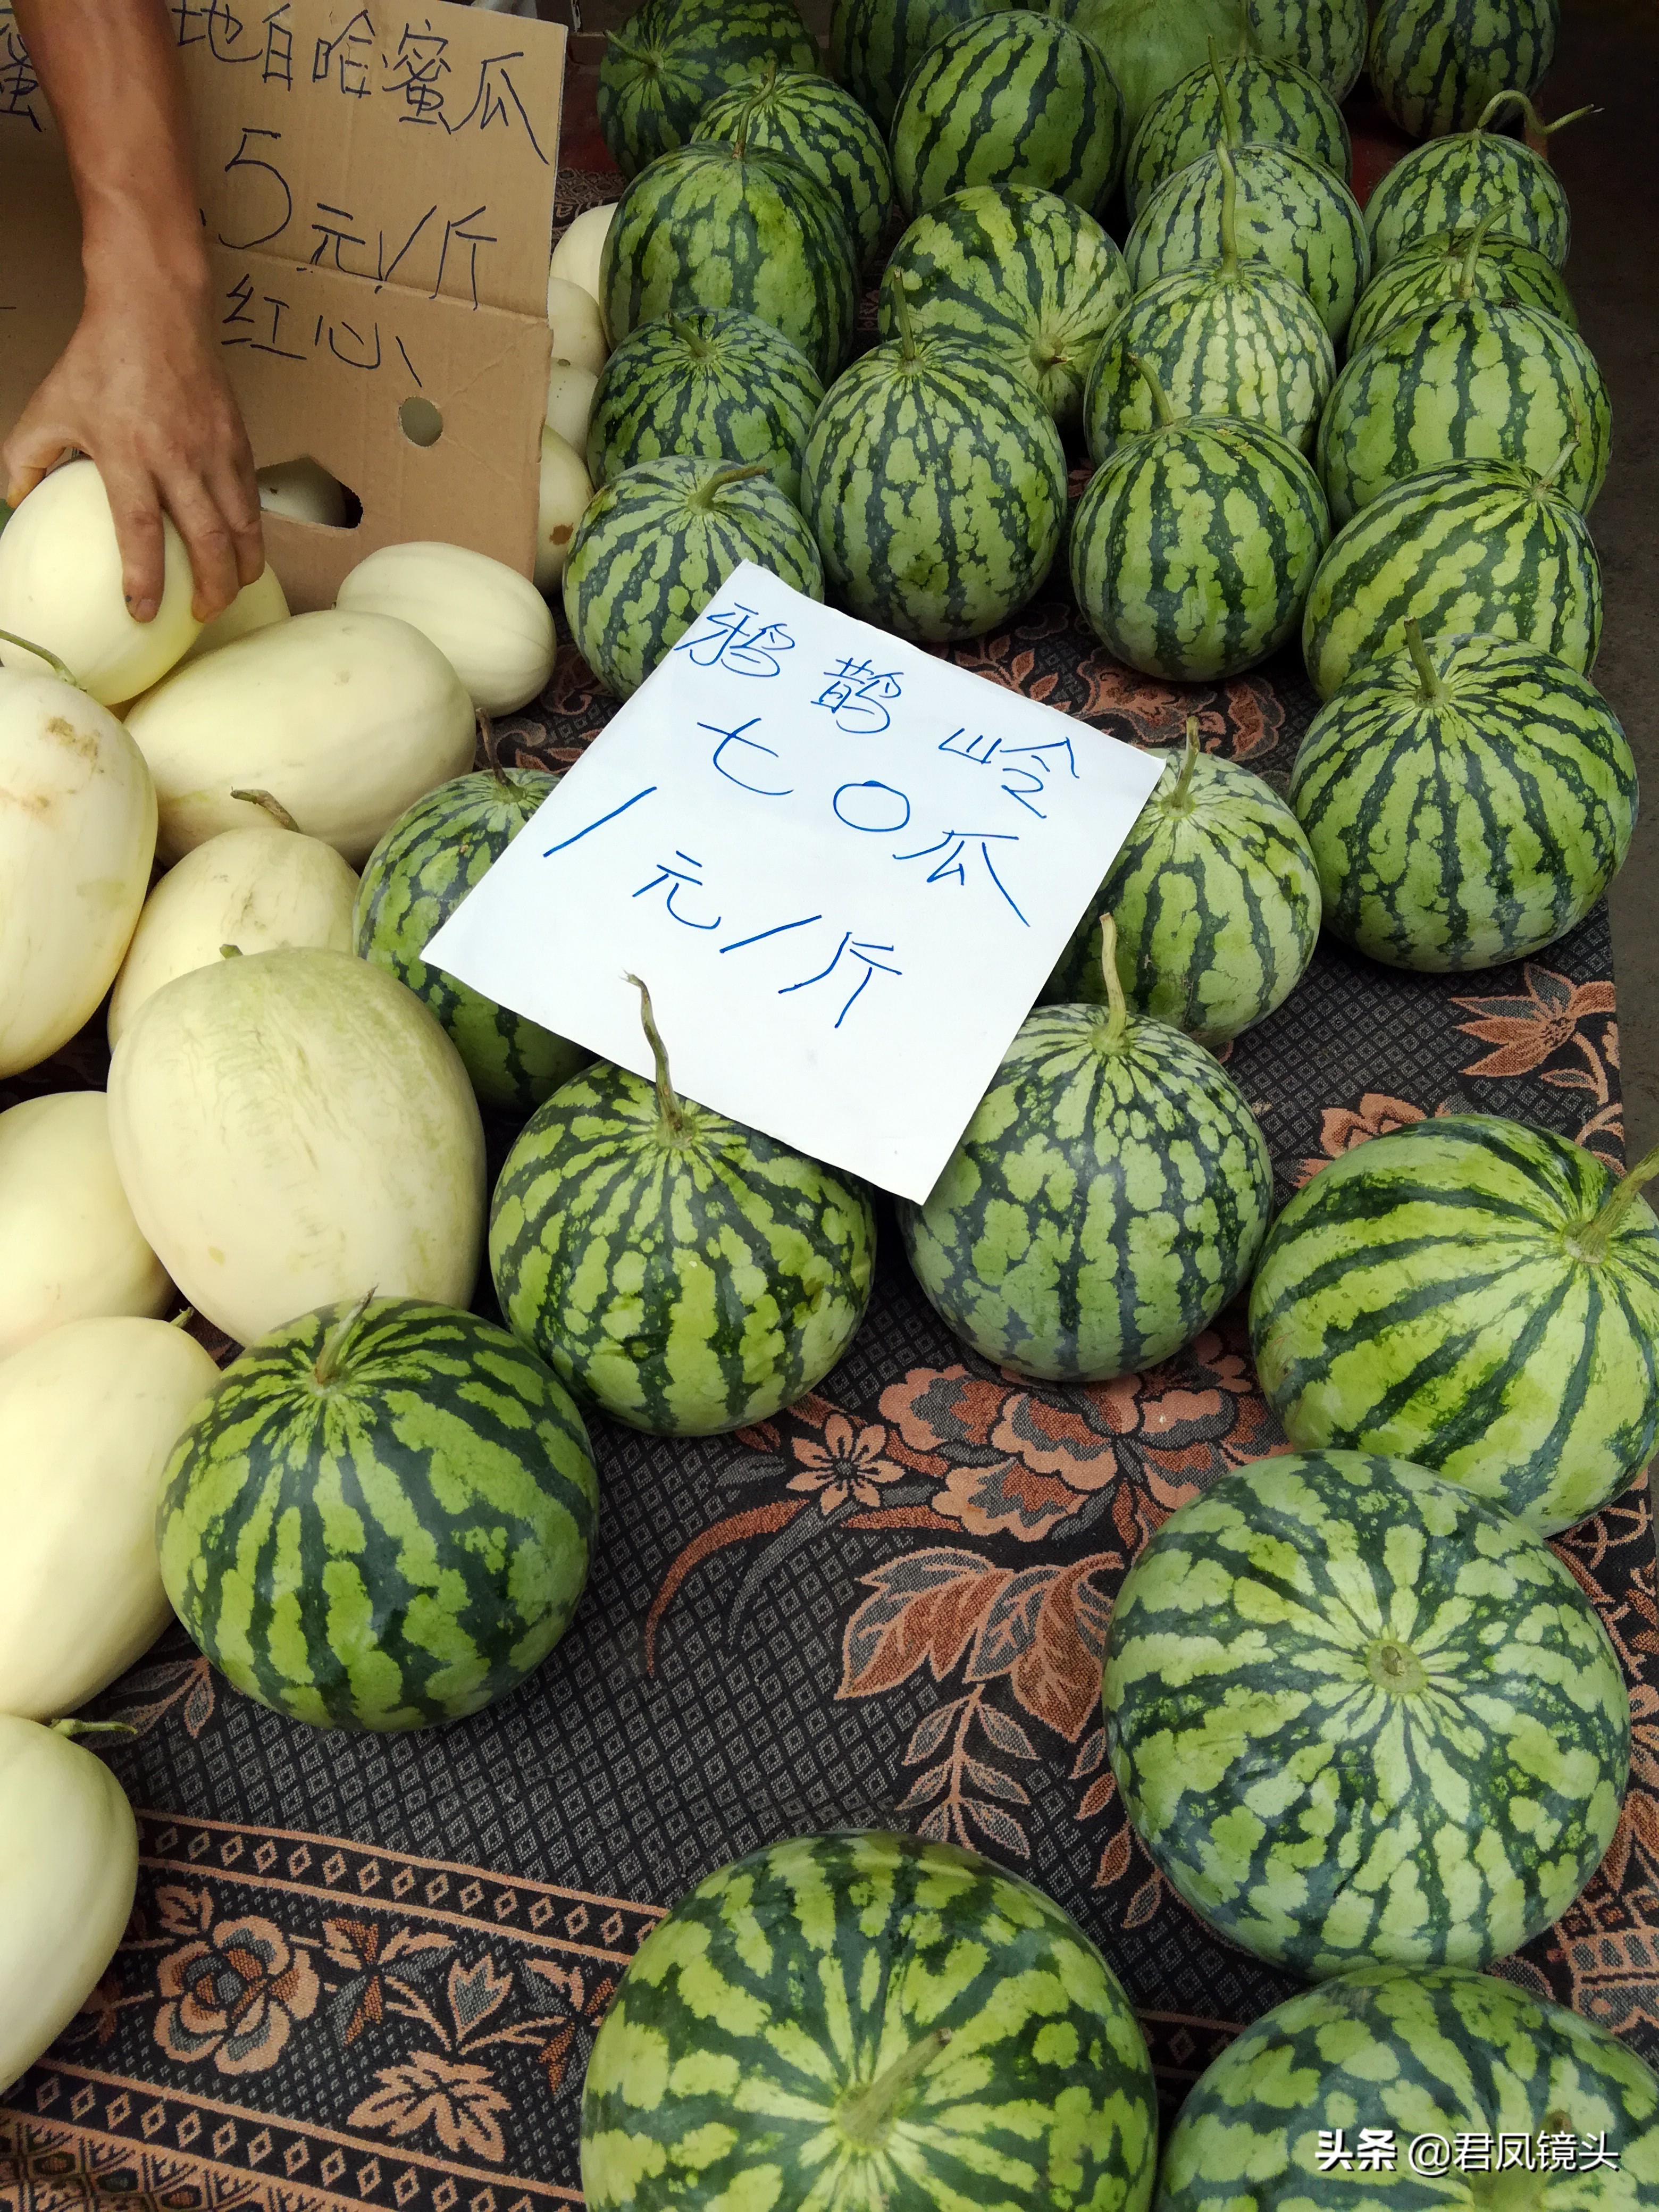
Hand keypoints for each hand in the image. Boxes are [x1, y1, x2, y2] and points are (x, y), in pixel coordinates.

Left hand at [2, 268, 263, 624]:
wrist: (155, 309)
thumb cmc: (98, 358)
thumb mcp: (48, 406)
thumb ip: (25, 457)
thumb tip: (16, 502)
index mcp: (129, 455)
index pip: (142, 532)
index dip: (145, 580)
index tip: (142, 612)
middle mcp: (179, 459)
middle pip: (208, 542)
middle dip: (211, 590)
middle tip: (202, 616)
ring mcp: (215, 452)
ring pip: (242, 527)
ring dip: (241, 569)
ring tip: (231, 591)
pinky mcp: (238, 442)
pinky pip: (251, 500)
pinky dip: (250, 533)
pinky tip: (243, 549)